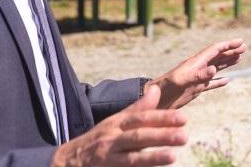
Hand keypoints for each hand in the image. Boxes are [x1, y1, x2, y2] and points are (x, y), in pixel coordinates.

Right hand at [52, 84, 186, 166]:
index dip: (162, 118)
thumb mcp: (115, 121)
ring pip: (132, 159)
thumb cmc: (97, 139)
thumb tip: (157, 90)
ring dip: (152, 157)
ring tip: (172, 156)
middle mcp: (112, 140)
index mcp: (116, 124)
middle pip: (138, 137)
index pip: (141, 119)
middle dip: (161, 136)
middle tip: (183, 136)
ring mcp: (108, 159)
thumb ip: (138, 109)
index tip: (183, 119)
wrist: (67, 162)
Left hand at [149, 38, 245, 108]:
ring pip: (216, 68)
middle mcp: (198, 68)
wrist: (155, 100)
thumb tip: (214, 69)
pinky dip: (219, 82)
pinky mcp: (195, 89)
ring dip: (227, 62)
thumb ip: (197, 75)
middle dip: (230, 51)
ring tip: (239, 58)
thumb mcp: (181, 80)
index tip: (240, 42)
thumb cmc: (165, 88)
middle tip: (244, 47)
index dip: (228, 45)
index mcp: (195, 62)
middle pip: (217, 56)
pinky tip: (227, 81)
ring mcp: (197, 78)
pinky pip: (211, 84)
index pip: (215, 50)